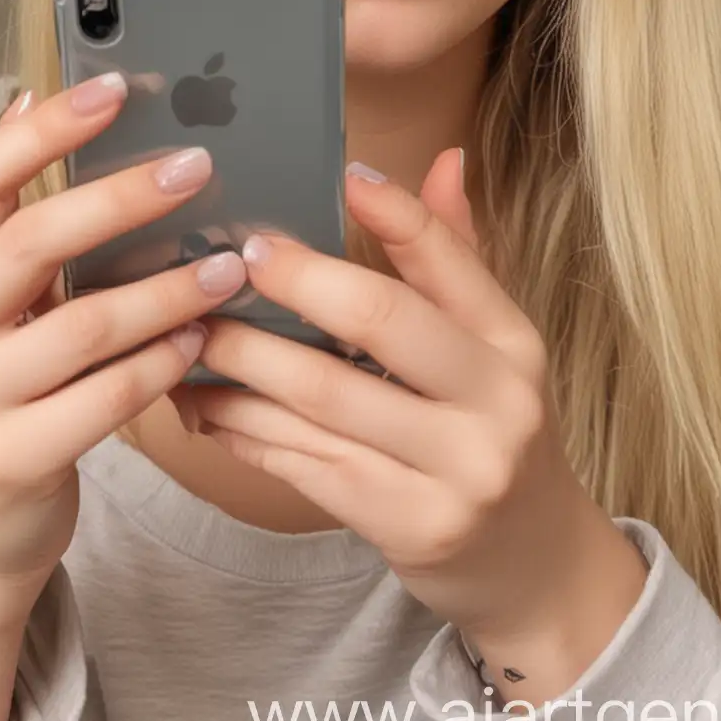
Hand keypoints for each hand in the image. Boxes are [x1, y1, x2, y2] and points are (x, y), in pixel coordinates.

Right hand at [0, 77, 250, 613]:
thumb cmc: (0, 386)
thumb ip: (6, 215)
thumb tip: (24, 97)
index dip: (37, 131)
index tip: (111, 88)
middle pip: (28, 241)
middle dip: (120, 198)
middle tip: (197, 168)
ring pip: (81, 326)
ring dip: (167, 290)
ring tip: (229, 262)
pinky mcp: (9, 461)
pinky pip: (104, 399)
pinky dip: (162, 363)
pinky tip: (204, 338)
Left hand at [176, 149, 646, 698]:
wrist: (531, 564)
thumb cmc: (492, 430)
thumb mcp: (495, 348)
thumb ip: (458, 257)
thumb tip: (444, 157)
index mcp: (513, 342)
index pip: (452, 262)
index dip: (395, 212)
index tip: (342, 173)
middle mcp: (496, 403)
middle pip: (379, 322)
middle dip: (295, 283)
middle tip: (232, 258)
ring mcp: (456, 471)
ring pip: (322, 399)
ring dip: (241, 362)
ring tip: (189, 332)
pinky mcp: (410, 525)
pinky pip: (305, 463)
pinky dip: (244, 430)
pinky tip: (203, 406)